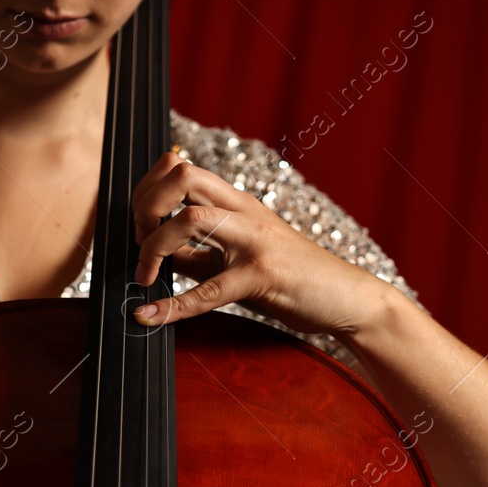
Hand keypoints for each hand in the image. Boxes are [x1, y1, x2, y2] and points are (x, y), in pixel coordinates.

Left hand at [129, 153, 400, 335]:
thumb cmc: (293, 279)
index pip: (181, 170)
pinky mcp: (263, 275)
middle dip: (145, 205)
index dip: (148, 192)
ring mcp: (254, 240)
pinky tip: (150, 316)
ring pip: (192, 218)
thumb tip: (159, 258)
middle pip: (183, 176)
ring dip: (154, 246)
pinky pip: (209, 289)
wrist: (349, 298)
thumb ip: (200, 255)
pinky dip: (173, 306)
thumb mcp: (237, 259)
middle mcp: (244, 211)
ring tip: (144, 276)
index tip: (139, 227)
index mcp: (237, 203)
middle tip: (138, 241)